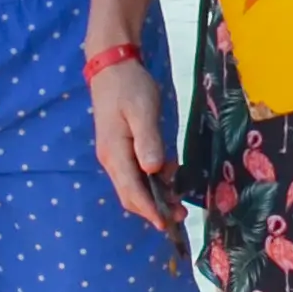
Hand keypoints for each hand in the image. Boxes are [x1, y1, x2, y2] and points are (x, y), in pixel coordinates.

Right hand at [89, 54, 177, 228]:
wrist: (113, 66)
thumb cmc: (129, 87)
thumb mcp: (143, 111)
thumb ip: (148, 140)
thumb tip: (153, 170)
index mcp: (115, 154)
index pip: (131, 191)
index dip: (149, 210)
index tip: (166, 224)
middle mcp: (112, 159)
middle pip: (131, 193)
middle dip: (154, 208)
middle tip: (180, 215)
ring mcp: (115, 154)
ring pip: (134, 184)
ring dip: (155, 195)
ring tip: (179, 200)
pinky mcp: (121, 147)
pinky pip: (136, 172)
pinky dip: (153, 179)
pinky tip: (170, 174)